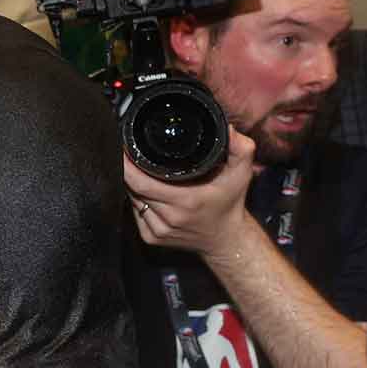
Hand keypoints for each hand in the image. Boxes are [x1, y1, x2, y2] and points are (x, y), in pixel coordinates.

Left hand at [124, 127, 255, 259]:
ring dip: (132, 185)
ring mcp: (158, 231)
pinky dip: (138, 199)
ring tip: (141, 170)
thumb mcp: (241, 173)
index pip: (141, 183)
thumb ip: (240, 148)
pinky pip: (136, 212)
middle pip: (133, 189)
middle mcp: (170, 218)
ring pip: (133, 200)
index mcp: (186, 201)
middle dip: (127, 170)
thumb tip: (227, 128)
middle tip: (128, 153)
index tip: (125, 149)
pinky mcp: (151, 238)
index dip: (127, 166)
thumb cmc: (231, 204)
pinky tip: (148, 191)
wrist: (227, 239)